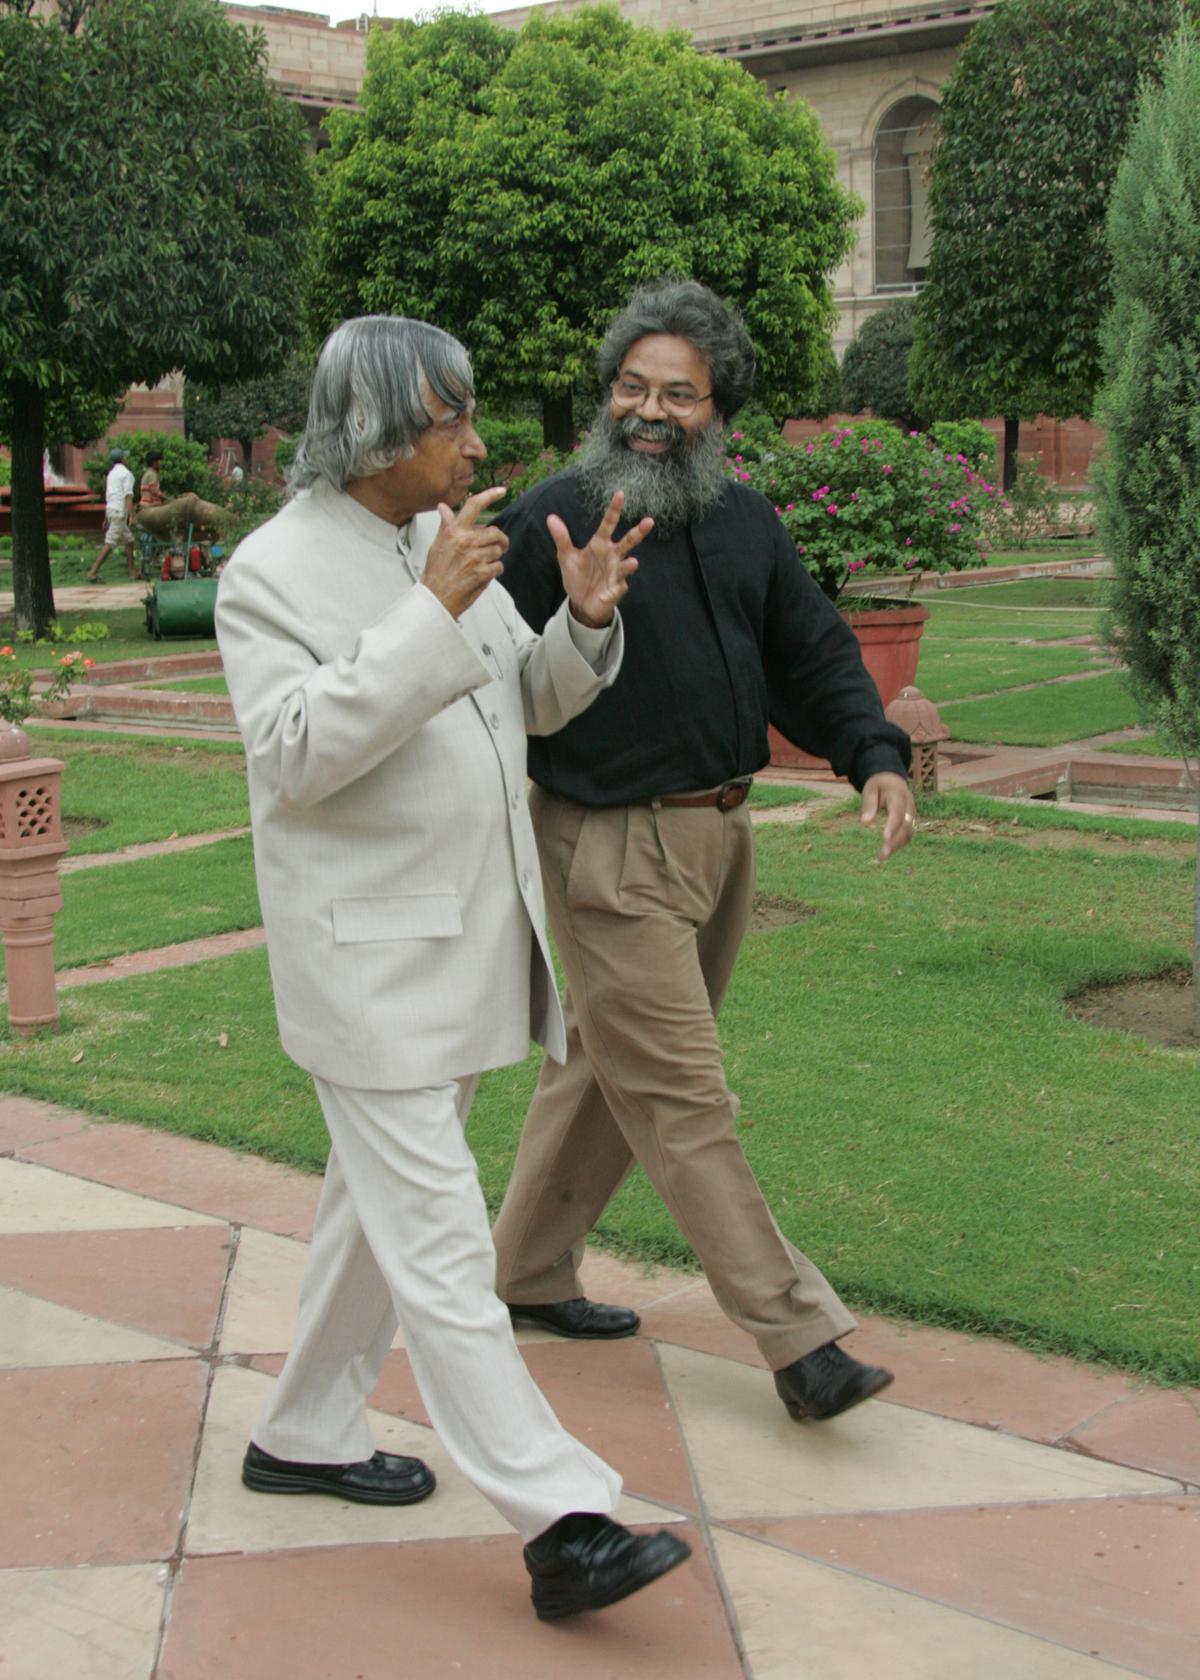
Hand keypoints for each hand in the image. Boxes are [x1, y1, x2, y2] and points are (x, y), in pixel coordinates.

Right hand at [423, 486, 509, 618]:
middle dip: (499, 541)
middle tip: (495, 547)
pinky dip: (494, 571)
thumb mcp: (437, 544)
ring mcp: (475, 557)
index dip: (490, 495)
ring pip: (498, 550)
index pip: (474, 506)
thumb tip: (443, 508)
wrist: (435, 598)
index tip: (501, 491)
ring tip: (482, 564)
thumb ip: (446, 525)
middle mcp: (465, 541)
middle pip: (495, 532)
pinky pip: (499, 566)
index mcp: (454, 531)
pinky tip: (483, 574)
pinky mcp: (482, 573)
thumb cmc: (436, 572)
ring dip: (494, 557)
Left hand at [548, 490, 648, 627]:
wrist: (582, 603)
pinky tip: (604, 595)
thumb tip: (550, 518)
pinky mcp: (616, 590)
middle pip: (628, 542)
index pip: (608, 524)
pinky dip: (610, 593)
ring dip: (629, 565)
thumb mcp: (566, 557)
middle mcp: (612, 556)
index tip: (620, 494)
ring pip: (627, 566)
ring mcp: (616, 573)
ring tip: (633, 563)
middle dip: (638, 532)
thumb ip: (562, 538)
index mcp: (600, 545)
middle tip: (649, 521)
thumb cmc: (577, 576)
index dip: (614, 510)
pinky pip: (615, 590)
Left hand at [860, 771, 914, 860]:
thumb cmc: (878, 785)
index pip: (898, 812)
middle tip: (882, 854)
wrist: (892, 780)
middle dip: (895, 841)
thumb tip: (864, 823)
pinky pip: (907, 834)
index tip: (885, 838)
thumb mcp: (870, 789)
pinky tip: (887, 851)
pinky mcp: (910, 821)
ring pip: (908, 832)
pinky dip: (898, 844)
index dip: (893, 825)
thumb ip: (868, 804)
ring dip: (897, 846)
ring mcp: (911, 814)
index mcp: (898, 795)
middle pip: (906, 826)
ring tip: (881, 856)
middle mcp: (909, 805)